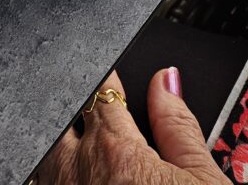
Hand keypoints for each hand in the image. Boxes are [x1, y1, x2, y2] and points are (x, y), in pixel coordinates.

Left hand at [34, 68, 225, 184]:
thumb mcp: (201, 180)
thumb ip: (178, 125)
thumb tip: (165, 81)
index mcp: (117, 150)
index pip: (102, 94)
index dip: (106, 80)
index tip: (108, 74)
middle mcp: (80, 172)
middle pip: (65, 121)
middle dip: (77, 111)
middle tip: (90, 109)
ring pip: (46, 158)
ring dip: (59, 147)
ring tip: (79, 149)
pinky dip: (51, 179)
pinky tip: (64, 179)